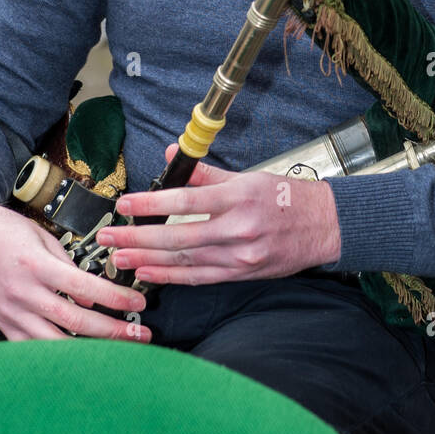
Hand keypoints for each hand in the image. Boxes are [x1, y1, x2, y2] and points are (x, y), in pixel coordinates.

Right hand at [0, 193, 150, 341]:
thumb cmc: (2, 230)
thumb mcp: (40, 236)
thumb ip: (66, 265)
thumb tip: (91, 298)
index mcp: (36, 265)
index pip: (84, 287)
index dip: (115, 298)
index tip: (138, 303)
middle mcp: (23, 293)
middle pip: (74, 320)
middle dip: (111, 330)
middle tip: (140, 335)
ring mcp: (10, 312)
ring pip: (54, 342)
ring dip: (89, 351)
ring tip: (116, 353)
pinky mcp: (1, 323)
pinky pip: (31, 348)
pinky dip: (55, 356)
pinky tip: (78, 360)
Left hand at [95, 143, 342, 284]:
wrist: (326, 226)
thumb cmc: (288, 197)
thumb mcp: (248, 176)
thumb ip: (206, 171)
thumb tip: (172, 155)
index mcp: (239, 197)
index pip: (186, 201)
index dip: (151, 204)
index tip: (124, 204)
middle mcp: (239, 229)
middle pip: (179, 236)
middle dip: (139, 237)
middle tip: (108, 237)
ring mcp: (241, 256)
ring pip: (186, 260)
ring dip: (148, 260)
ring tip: (119, 256)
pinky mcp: (243, 274)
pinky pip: (200, 278)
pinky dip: (171, 276)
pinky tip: (148, 273)